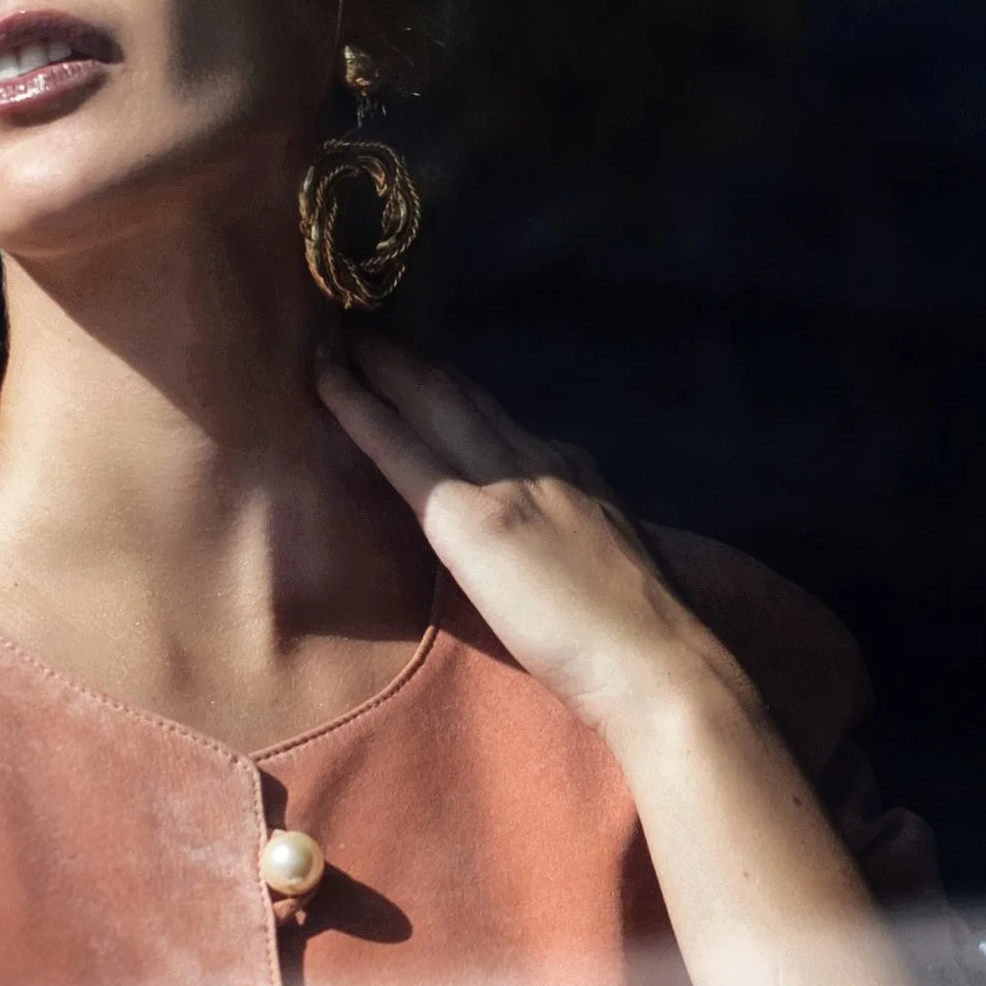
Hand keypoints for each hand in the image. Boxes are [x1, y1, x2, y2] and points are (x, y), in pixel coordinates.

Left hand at [316, 338, 744, 748]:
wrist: (658, 663)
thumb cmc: (641, 642)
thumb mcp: (607, 561)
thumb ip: (570, 539)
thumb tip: (548, 547)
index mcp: (572, 473)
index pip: (499, 418)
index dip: (452, 388)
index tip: (420, 364)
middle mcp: (538, 460)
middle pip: (460, 393)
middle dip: (409, 358)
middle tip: (361, 322)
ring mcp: (505, 482)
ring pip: (430, 400)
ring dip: (380, 362)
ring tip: (335, 332)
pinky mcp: (473, 520)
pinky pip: (400, 449)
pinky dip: (359, 409)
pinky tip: (326, 382)